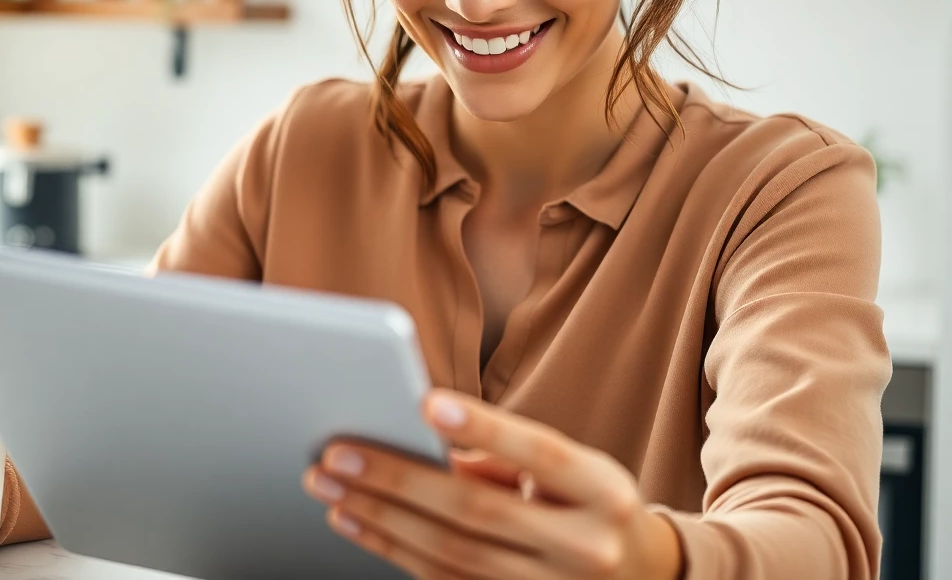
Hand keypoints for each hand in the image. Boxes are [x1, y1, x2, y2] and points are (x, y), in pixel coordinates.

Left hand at [302, 389, 682, 579]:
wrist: (637, 578)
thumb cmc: (588, 504)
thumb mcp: (570, 471)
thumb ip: (503, 454)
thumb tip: (420, 444)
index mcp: (604, 494)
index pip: (542, 454)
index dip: (486, 429)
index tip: (426, 404)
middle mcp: (586, 549)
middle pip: (478, 511)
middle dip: (398, 480)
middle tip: (337, 453)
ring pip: (450, 554)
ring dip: (379, 519)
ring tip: (329, 486)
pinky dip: (393, 550)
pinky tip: (356, 523)